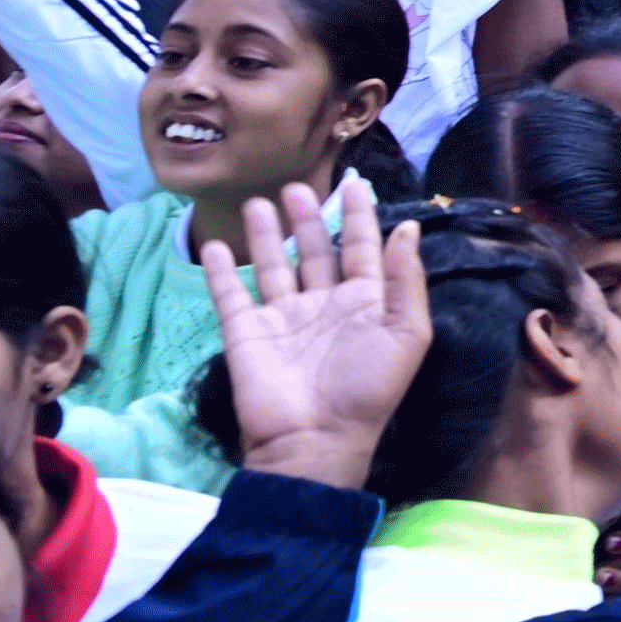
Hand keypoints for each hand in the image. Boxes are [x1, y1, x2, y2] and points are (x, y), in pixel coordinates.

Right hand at [202, 179, 431, 489]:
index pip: (361, 248)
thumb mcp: (406, 333)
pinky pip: (231, 293)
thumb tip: (407, 228)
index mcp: (364, 302)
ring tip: (257, 202)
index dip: (360, 216)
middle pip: (315, 250)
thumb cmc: (367, 387)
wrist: (313, 438)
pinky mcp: (246, 330)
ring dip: (266, 234)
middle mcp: (323, 304)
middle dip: (307, 219)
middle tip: (295, 187)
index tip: (355, 184)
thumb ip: (406, 280)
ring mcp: (282, 317)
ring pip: (273, 264)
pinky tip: (213, 243)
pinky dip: (221, 269)